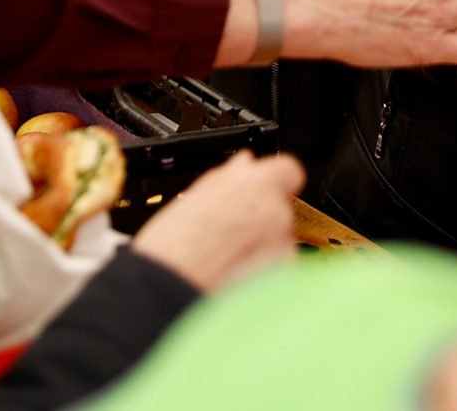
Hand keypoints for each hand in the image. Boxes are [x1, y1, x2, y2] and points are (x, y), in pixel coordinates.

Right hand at [130, 152, 301, 289]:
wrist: (169, 294)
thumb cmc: (173, 249)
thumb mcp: (193, 198)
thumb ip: (228, 177)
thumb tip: (245, 163)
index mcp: (255, 185)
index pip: (288, 170)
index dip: (272, 181)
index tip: (257, 191)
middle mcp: (276, 213)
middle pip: (280, 208)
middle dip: (260, 219)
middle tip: (228, 233)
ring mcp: (282, 248)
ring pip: (279, 241)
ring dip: (261, 248)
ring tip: (225, 260)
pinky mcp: (283, 279)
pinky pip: (278, 270)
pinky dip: (262, 274)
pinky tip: (233, 278)